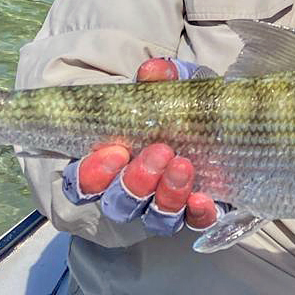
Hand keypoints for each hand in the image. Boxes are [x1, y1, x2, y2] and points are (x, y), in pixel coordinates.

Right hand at [61, 58, 217, 235]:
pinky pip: (195, 224)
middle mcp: (130, 196)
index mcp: (107, 167)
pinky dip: (197, 215)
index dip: (91, 175)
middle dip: (135, 182)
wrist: (212, 123)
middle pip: (120, 205)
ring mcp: (161, 209)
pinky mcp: (195, 214)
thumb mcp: (167, 89)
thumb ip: (158, 78)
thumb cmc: (174, 107)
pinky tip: (202, 200)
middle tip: (159, 152)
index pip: (82, 185)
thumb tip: (152, 71)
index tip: (113, 151)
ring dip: (167, 196)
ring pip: (155, 219)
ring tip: (182, 166)